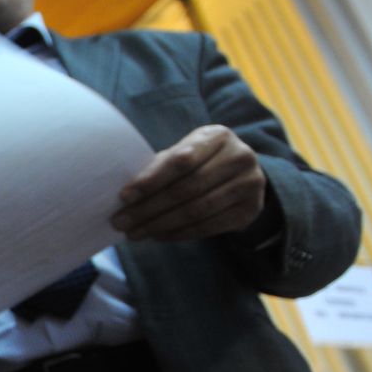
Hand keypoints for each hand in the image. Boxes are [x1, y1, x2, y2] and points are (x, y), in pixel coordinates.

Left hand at [113, 125, 266, 240]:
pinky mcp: (251, 210)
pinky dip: (180, 233)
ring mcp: (250, 184)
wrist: (239, 176)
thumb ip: (160, 167)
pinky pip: (209, 226)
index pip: (181, 160)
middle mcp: (240, 156)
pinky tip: (158, 236)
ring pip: (197, 210)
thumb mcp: (184, 154)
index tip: (125, 196)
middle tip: (121, 222)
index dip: (151, 180)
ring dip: (161, 225)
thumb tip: (126, 195)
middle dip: (149, 208)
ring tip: (135, 233)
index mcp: (218, 136)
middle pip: (187, 188)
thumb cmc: (200, 162)